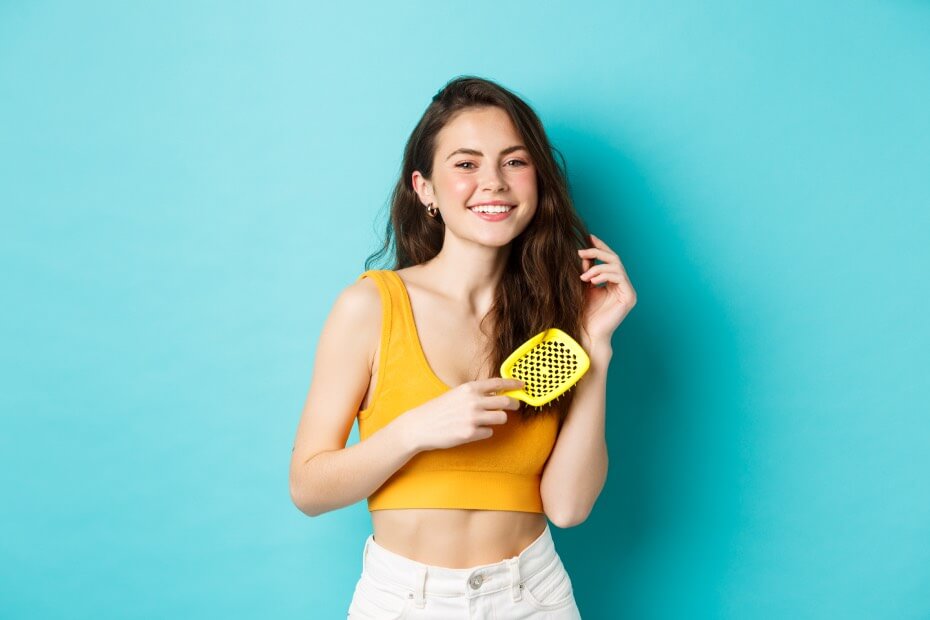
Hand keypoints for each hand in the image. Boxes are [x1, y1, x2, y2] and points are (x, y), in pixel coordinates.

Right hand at [399, 378, 524, 451]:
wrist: (420, 426)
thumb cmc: (438, 409)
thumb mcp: (457, 394)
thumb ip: (476, 393)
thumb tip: (498, 394)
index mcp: (469, 388)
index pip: (498, 383)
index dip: (513, 384)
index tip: (523, 385)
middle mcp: (473, 401)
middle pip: (507, 402)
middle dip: (514, 404)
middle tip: (515, 406)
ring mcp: (473, 418)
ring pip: (502, 418)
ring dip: (498, 419)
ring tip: (487, 420)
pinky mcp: (470, 433)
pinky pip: (489, 432)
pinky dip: (484, 432)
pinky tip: (472, 430)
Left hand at [578, 233, 636, 350]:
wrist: (587, 333)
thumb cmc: (583, 313)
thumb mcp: (583, 287)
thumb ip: (587, 271)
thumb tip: (584, 254)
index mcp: (613, 282)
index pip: (609, 259)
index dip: (600, 247)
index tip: (588, 237)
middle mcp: (623, 285)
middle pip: (614, 259)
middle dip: (597, 253)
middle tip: (582, 251)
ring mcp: (628, 291)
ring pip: (617, 267)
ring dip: (598, 268)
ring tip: (583, 276)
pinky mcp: (629, 297)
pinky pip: (619, 277)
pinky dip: (604, 275)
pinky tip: (592, 281)